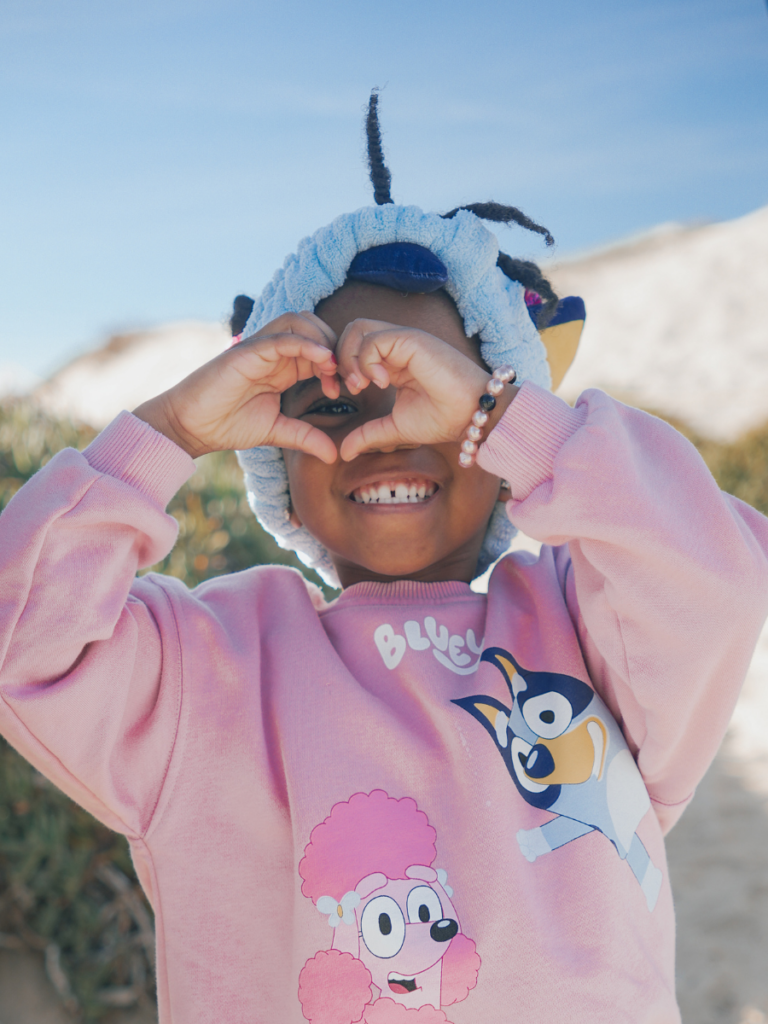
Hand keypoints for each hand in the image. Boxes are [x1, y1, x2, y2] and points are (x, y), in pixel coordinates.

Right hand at [133, 313, 339, 461]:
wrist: (192, 426)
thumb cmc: (227, 424)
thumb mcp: (277, 432)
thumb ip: (306, 437)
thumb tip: (334, 455)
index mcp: (283, 367)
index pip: (320, 349)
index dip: (339, 364)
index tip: (347, 389)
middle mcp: (274, 352)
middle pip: (315, 327)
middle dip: (337, 348)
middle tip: (346, 378)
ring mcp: (260, 348)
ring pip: (300, 322)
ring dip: (323, 340)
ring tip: (332, 369)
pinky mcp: (248, 351)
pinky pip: (282, 337)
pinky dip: (306, 343)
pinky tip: (322, 361)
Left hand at [334, 319, 497, 460]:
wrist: (472, 417)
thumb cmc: (443, 419)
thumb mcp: (395, 428)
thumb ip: (368, 435)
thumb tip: (344, 453)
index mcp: (392, 361)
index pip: (353, 348)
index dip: (338, 368)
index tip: (337, 394)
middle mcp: (397, 346)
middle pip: (351, 331)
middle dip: (338, 358)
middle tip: (346, 388)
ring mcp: (405, 340)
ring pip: (358, 329)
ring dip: (350, 357)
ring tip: (361, 384)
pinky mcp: (412, 340)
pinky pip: (374, 340)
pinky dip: (367, 361)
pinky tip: (381, 383)